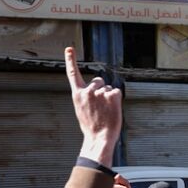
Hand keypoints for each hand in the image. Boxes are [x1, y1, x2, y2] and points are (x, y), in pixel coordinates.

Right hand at [65, 47, 121, 165]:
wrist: (99, 138)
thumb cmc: (91, 127)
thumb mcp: (82, 110)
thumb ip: (86, 97)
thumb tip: (95, 92)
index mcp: (77, 95)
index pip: (73, 74)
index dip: (71, 60)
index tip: (69, 49)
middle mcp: (87, 91)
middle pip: (99, 81)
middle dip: (101, 90)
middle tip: (101, 107)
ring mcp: (100, 93)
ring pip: (108, 88)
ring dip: (109, 98)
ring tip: (105, 111)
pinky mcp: (112, 95)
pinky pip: (117, 92)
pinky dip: (117, 100)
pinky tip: (112, 110)